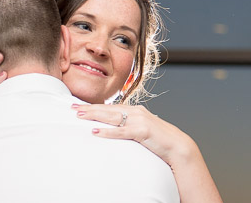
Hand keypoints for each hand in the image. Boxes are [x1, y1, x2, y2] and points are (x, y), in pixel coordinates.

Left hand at [73, 103, 194, 165]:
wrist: (177, 145)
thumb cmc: (160, 140)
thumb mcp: (143, 130)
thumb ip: (130, 127)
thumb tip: (116, 129)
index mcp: (136, 111)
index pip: (111, 107)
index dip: (95, 106)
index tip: (80, 106)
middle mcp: (137, 112)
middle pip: (108, 109)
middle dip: (89, 108)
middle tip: (72, 108)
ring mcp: (140, 120)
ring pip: (112, 117)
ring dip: (94, 115)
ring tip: (79, 115)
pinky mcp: (142, 131)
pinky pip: (121, 131)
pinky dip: (107, 131)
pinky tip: (95, 132)